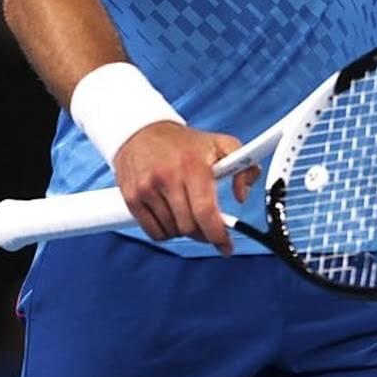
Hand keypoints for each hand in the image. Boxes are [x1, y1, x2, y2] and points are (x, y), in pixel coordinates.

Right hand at [113, 122, 260, 255]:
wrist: (141, 130)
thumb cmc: (183, 142)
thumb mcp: (220, 144)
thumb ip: (244, 166)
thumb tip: (242, 195)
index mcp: (192, 165)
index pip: (205, 212)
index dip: (218, 235)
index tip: (226, 246)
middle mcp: (168, 177)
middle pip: (189, 227)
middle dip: (203, 232)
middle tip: (208, 226)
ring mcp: (147, 189)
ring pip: (173, 232)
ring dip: (184, 230)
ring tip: (187, 212)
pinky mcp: (132, 198)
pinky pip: (154, 232)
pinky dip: (166, 231)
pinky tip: (171, 216)